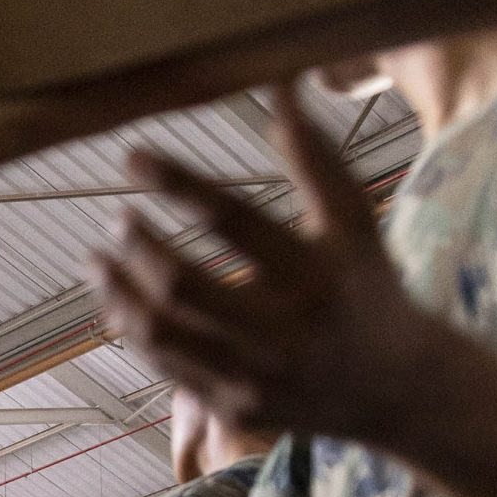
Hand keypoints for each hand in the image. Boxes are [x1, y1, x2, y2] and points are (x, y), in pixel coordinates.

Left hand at [89, 82, 436, 442]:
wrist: (397, 390)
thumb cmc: (368, 290)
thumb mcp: (354, 223)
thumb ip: (314, 158)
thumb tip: (281, 85)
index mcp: (317, 273)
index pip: (231, 217)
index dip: (175, 181)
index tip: (132, 156)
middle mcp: (287, 331)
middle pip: (182, 283)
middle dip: (138, 245)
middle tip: (116, 218)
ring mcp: (258, 377)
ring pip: (160, 332)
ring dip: (118, 290)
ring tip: (99, 259)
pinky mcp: (236, 410)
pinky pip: (165, 368)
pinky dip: (134, 329)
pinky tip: (120, 300)